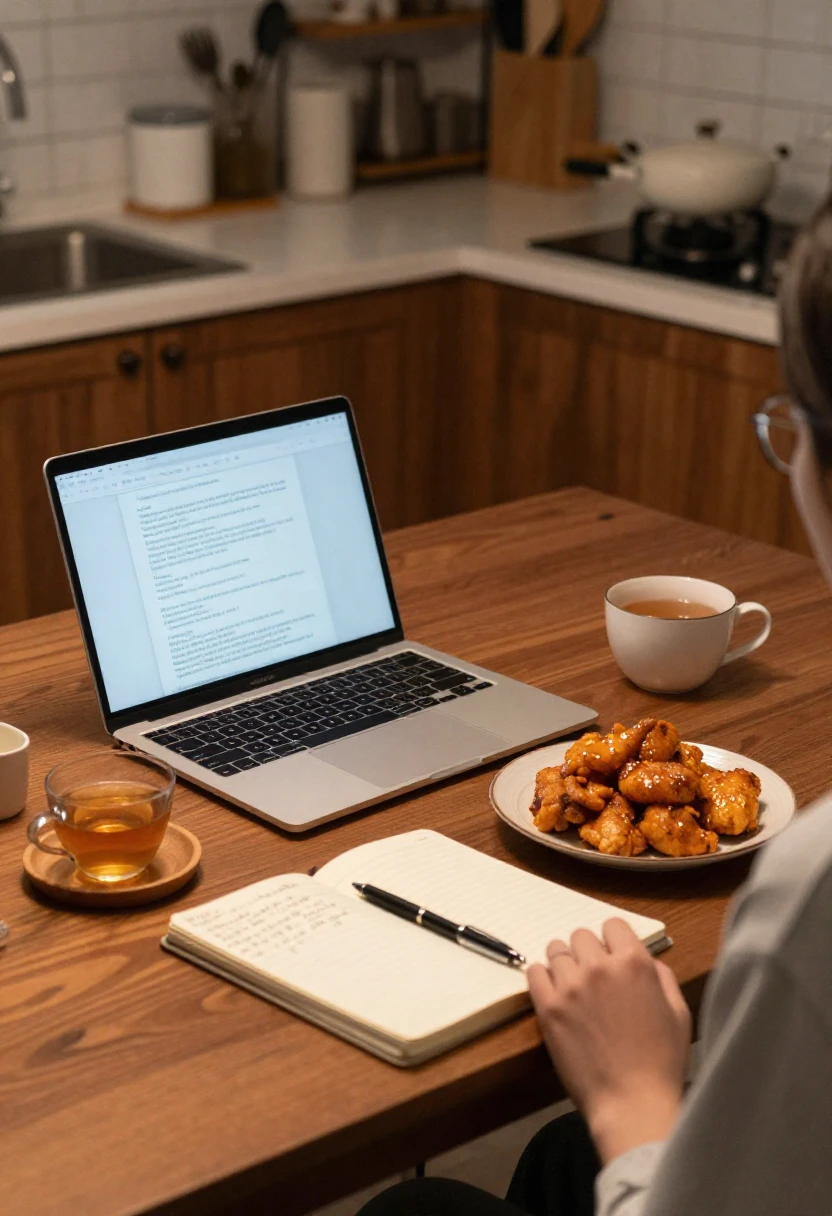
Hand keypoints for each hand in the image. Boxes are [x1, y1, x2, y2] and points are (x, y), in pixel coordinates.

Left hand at [527, 918, 691, 1163]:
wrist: (632, 1103)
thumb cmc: (662, 1062)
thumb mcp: (678, 1012)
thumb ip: (661, 977)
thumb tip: (646, 960)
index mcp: (634, 963)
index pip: (613, 925)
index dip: (614, 941)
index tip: (612, 958)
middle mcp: (599, 967)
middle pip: (581, 936)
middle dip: (588, 952)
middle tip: (592, 977)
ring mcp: (570, 986)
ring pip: (556, 950)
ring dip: (564, 964)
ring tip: (572, 986)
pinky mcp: (548, 1007)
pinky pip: (533, 972)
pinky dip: (542, 977)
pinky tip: (554, 993)